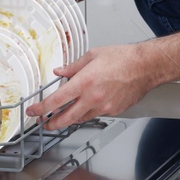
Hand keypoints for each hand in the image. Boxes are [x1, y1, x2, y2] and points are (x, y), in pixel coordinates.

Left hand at [27, 44, 156, 130]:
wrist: (146, 67)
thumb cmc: (123, 58)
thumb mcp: (93, 55)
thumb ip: (73, 66)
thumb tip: (60, 72)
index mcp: (84, 82)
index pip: (56, 100)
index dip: (41, 108)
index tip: (33, 111)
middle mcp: (92, 97)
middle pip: (65, 118)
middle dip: (51, 123)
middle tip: (44, 123)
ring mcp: (103, 107)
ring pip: (79, 119)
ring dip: (68, 119)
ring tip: (61, 116)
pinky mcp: (113, 111)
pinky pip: (94, 115)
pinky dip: (85, 113)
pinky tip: (83, 108)